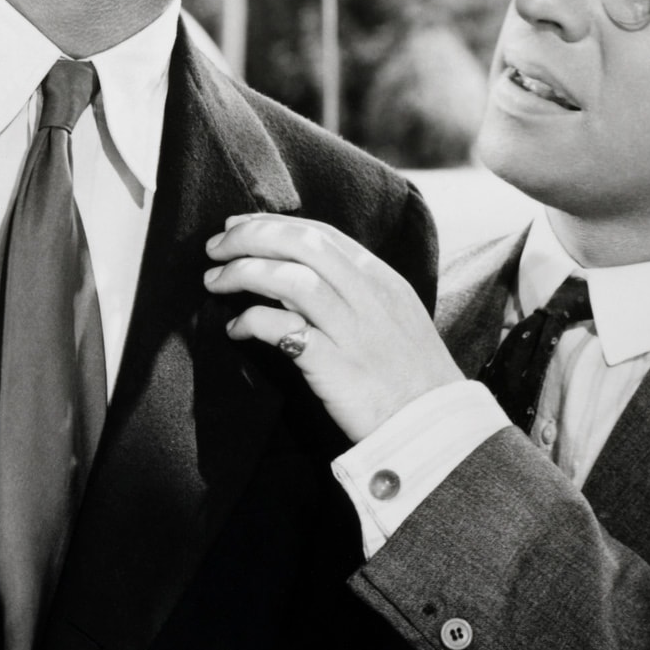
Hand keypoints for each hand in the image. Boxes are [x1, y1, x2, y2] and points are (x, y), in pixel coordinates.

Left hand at [203, 213, 461, 442]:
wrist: (435, 426)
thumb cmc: (409, 374)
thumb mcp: (393, 316)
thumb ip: (354, 291)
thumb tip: (296, 273)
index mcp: (381, 279)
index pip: (320, 233)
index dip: (272, 223)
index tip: (237, 224)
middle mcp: (368, 297)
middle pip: (301, 244)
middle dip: (250, 236)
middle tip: (214, 247)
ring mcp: (353, 330)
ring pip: (291, 279)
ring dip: (243, 273)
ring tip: (214, 281)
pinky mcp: (336, 366)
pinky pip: (285, 331)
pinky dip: (252, 321)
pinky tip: (235, 329)